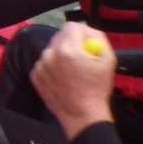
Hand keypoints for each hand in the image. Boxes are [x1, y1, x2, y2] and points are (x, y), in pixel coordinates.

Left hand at [31, 23, 116, 139]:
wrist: (82, 116)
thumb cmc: (97, 89)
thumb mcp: (108, 60)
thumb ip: (99, 38)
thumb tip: (89, 31)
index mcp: (67, 49)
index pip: (72, 26)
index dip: (83, 33)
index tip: (88, 44)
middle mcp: (50, 54)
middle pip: (60, 36)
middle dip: (72, 43)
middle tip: (81, 58)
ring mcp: (40, 66)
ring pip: (52, 50)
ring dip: (61, 55)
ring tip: (72, 71)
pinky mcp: (35, 76)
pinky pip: (45, 63)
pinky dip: (53, 67)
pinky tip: (63, 79)